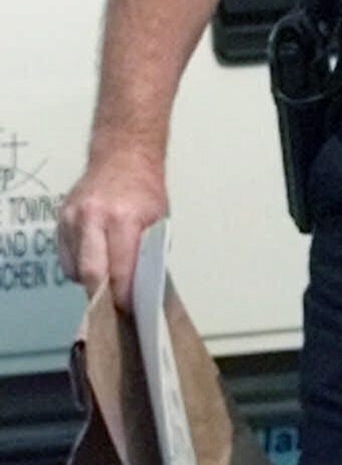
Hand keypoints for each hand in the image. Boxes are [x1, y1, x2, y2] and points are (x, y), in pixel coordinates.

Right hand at [57, 149, 166, 310]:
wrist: (123, 156)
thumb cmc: (145, 188)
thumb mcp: (158, 219)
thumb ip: (146, 252)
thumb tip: (141, 287)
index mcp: (123, 218)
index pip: (120, 269)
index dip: (123, 294)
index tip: (129, 308)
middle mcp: (93, 218)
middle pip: (91, 274)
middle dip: (102, 297)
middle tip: (114, 308)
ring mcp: (72, 218)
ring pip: (75, 268)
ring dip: (91, 281)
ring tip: (108, 281)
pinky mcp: (60, 219)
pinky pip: (67, 257)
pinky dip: (80, 266)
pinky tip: (96, 260)